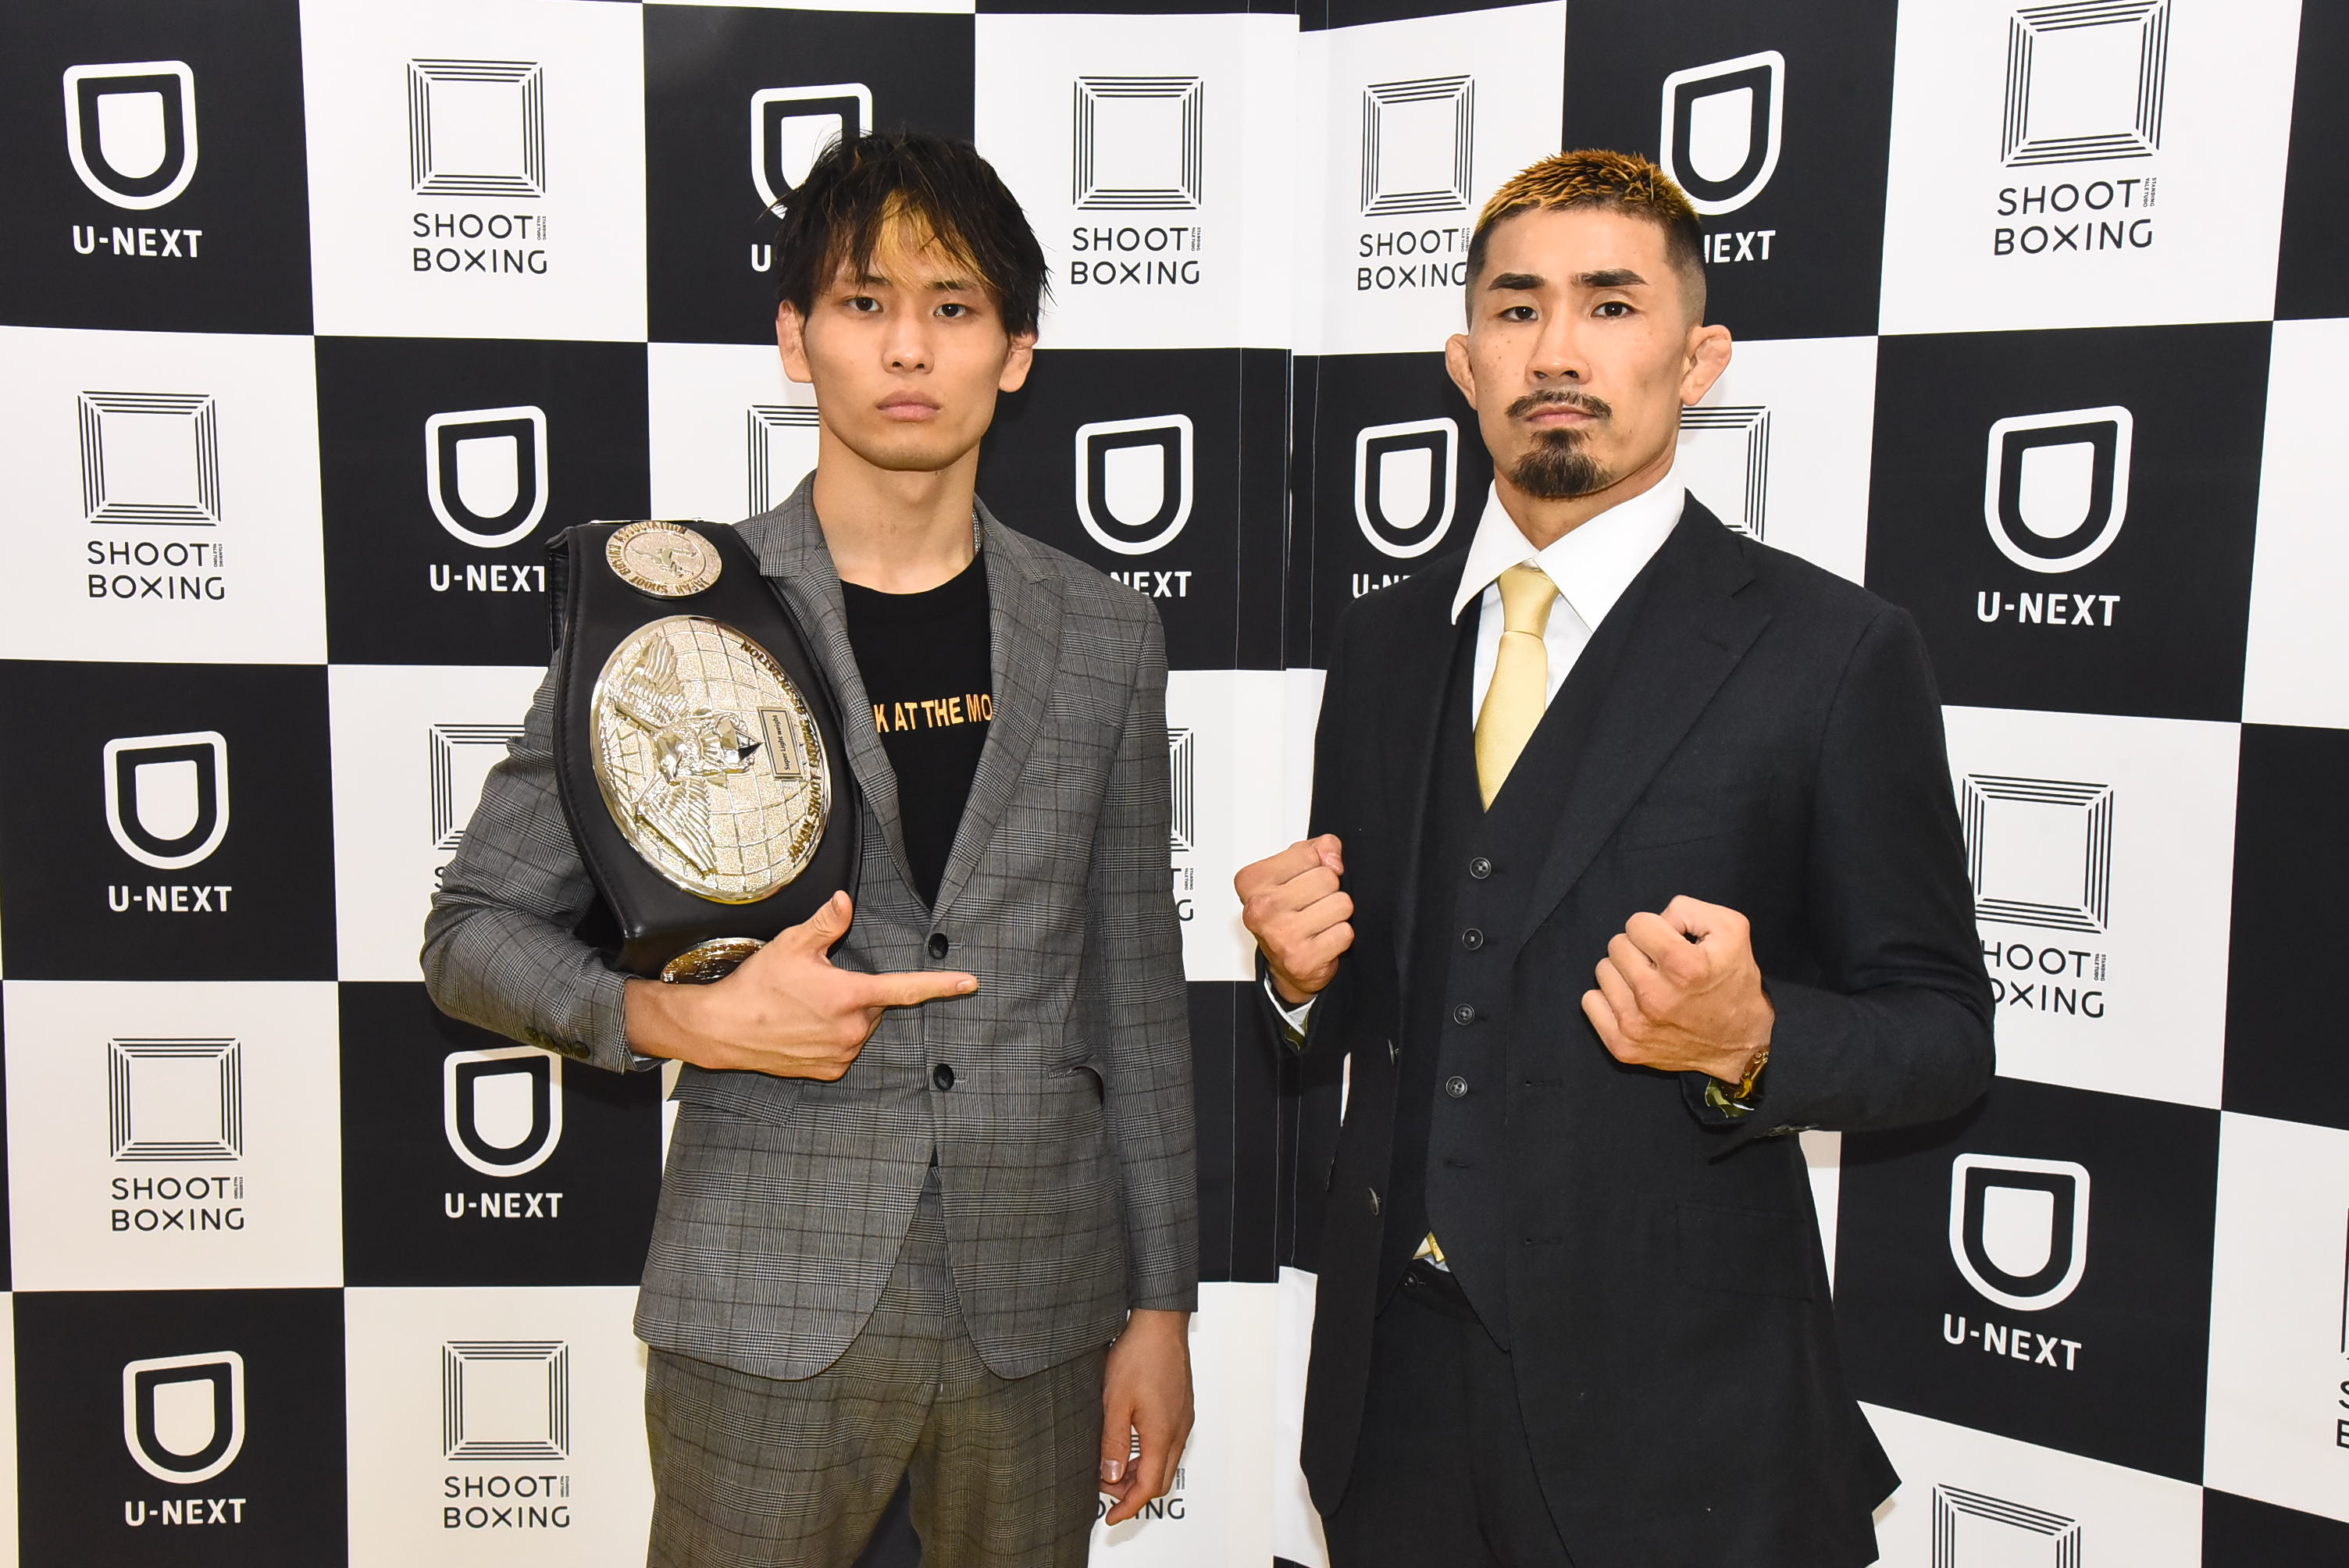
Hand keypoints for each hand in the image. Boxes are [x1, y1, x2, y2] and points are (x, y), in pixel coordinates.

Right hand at [624, 891, 975, 1077]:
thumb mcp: (792, 945)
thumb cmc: (757, 986)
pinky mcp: (829, 1070)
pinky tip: (806, 1028)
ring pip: (861, 1027)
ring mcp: (842, 1053)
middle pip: (876, 1005)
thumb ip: (826, 923)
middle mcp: (852, 1029)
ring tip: (807, 1008)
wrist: (725, 1029)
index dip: (942, 985)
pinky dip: (833, 1036)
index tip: (969, 983)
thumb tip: (845, 902)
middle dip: (857, 992)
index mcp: (850, 995)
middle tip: (821, 985)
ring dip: (845, 1016)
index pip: (906, 989)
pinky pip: (845, 1048)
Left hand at [1098, 1309, 1193, 1526]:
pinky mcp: (1181, 1407)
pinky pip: (1168, 1444)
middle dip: (1134, 1493)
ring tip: (1113, 1470)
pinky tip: (1130, 1446)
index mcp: (1163, 1434)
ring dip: (1141, 1473)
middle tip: (1107, 1492)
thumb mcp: (1115, 1402)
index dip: (1129, 1506)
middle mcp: (1178, 1430)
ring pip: (1165, 1461)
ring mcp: (1183, 1419)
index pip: (1149, 1486)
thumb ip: (1114, 1443)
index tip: (1112, 1517)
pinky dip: (1149, 1455)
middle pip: (1161, 1478)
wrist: (1160, 1323)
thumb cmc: (1139, 1356)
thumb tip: (1112, 1475)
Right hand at [1235, 835, 1352, 1004]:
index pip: (1309, 854)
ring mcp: (1280, 935)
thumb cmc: (1287, 912)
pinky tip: (1321, 939)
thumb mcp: (1295, 869)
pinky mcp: (1301, 959)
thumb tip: (1333, 859)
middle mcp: (1261, 908)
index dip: (1317, 865)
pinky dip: (1339, 936)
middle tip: (1312, 904)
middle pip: (1328, 878)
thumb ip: (1317, 848)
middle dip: (1329, 890)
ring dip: (1337, 913)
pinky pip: (1344, 932)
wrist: (1284, 963)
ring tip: (1318, 921)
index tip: (1303, 881)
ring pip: (1341, 904)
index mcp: (1253, 881)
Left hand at [1582, 895, 1772, 1080]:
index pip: (1637, 923)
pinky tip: (1635, 1002)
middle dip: (1639, 949)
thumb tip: (1655, 920)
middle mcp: (1656, 998)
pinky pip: (1590, 1002)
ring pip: (1603, 971)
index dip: (1656, 928)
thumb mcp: (1730, 930)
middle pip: (1616, 945)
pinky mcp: (1624, 1046)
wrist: (1740, 1045)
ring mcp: (1637, 1026)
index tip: (1671, 944)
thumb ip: (1688, 909)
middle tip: (1661, 965)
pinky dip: (1609, 998)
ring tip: (1651, 983)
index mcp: (1683, 967)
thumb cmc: (1734, 983)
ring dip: (1624, 972)